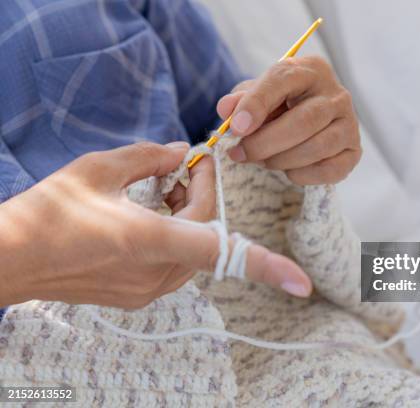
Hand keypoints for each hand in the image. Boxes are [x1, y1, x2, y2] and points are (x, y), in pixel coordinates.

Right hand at [0, 142, 311, 308]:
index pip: (219, 250)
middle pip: (207, 232)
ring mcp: (146, 290)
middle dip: (204, 196)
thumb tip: (180, 152)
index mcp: (149, 240)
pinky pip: (174, 263)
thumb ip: (147, 158)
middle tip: (185, 165)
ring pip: (193, 249)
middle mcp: (155, 273)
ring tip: (160, 188)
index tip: (302, 284)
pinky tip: (150, 215)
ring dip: (189, 216)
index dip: (266, 265)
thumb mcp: (98, 168)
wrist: (9, 259)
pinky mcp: (137, 296)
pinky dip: (174, 236)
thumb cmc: (49, 212)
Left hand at [217, 56, 361, 184]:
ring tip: (264, 161)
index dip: (257, 104)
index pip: (283, 80)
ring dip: (282, 160)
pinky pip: (330, 170)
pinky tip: (289, 170)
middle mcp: (337, 94)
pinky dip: (303, 175)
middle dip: (266, 142)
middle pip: (304, 120)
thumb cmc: (281, 106)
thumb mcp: (258, 95)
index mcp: (311, 70)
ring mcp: (350, 124)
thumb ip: (241, 100)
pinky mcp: (354, 151)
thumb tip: (227, 109)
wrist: (311, 124)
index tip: (236, 127)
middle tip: (240, 153)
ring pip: (317, 147)